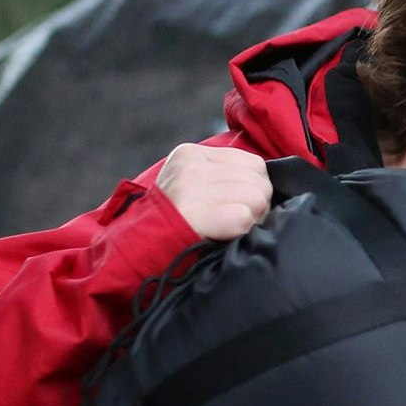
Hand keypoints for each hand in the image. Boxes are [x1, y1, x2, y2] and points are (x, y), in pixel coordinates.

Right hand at [155, 143, 270, 240]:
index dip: (255, 190)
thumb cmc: (177, 224)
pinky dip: (241, 231)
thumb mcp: (195, 187)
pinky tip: (223, 235)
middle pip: (259, 181)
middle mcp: (189, 166)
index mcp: (191, 154)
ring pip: (257, 198)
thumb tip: (267, 186)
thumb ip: (226, 178)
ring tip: (228, 229)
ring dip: (251, 220)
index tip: (237, 207)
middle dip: (258, 207)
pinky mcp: (191, 211)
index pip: (254, 164)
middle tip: (237, 223)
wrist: (138, 251)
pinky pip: (243, 217)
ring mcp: (189, 187)